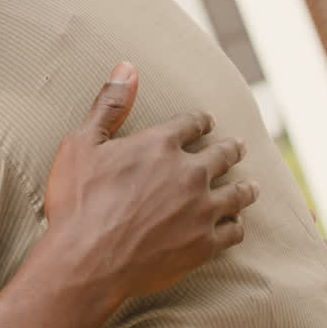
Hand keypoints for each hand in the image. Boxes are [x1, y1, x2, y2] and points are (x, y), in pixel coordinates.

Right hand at [44, 62, 258, 310]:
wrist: (86, 261)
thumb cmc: (77, 201)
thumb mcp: (81, 144)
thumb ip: (109, 105)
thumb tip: (127, 66)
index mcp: (159, 145)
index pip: (192, 124)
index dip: (200, 121)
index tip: (205, 122)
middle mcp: (189, 173)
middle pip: (223, 155)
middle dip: (231, 149)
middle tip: (237, 148)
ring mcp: (201, 210)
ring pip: (238, 193)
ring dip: (245, 187)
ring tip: (249, 186)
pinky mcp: (205, 244)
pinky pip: (234, 231)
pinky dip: (236, 225)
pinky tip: (234, 225)